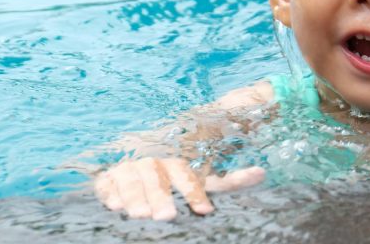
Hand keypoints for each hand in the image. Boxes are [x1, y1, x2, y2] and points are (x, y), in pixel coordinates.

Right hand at [94, 157, 264, 220]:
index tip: (205, 211)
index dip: (195, 191)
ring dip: (136, 196)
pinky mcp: (108, 176)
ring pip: (133, 178)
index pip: (187, 173)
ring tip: (140, 215)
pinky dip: (111, 192)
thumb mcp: (205, 176)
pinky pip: (107, 182)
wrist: (140, 152)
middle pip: (158, 176)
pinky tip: (114, 205)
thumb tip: (262, 173)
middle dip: (162, 196)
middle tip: (167, 216)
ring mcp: (130, 167)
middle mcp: (154, 161)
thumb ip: (230, 179)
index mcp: (178, 161)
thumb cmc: (179, 175)